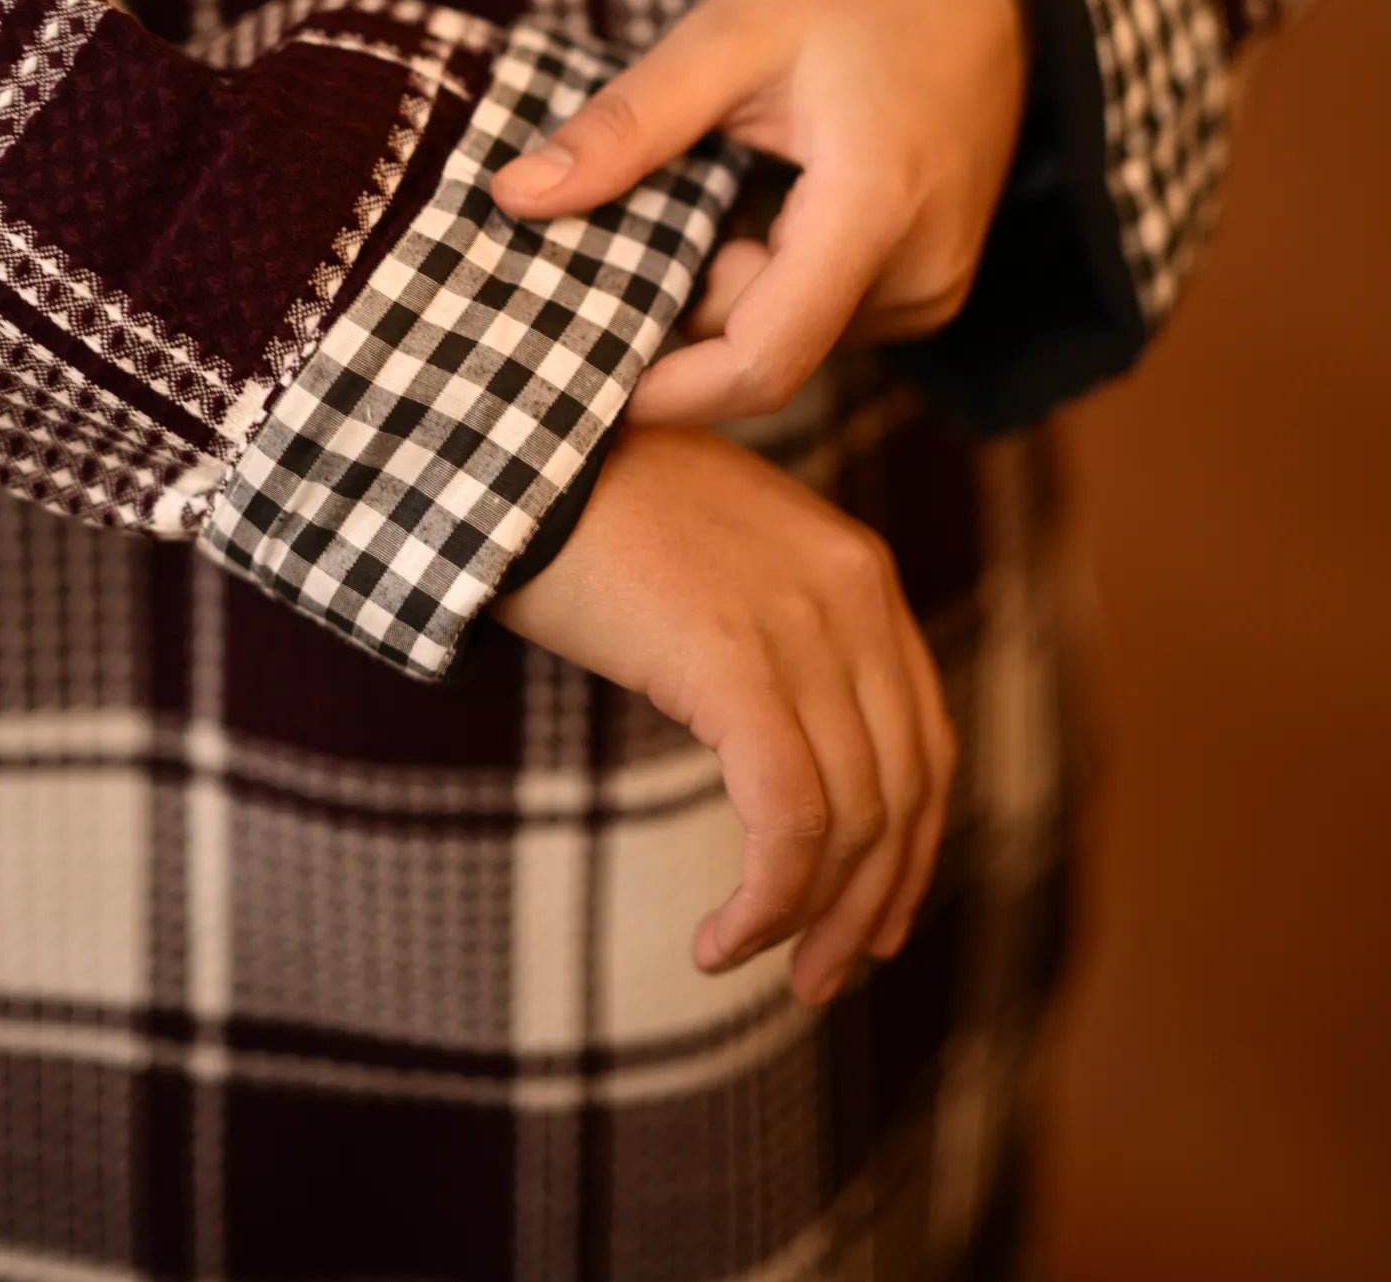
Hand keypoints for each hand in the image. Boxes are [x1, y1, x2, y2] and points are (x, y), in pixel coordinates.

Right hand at [492, 425, 956, 1006]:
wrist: (510, 453)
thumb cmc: (591, 511)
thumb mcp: (716, 563)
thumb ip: (773, 635)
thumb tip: (784, 756)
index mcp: (857, 571)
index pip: (924, 739)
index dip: (910, 848)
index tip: (872, 922)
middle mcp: (854, 594)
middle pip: (905, 789)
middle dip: (871, 903)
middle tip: (820, 980)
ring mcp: (803, 624)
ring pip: (854, 819)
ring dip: (812, 920)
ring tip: (747, 964)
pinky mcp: (738, 661)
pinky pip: (789, 819)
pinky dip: (768, 901)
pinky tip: (720, 941)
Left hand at [493, 0, 1028, 423]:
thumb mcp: (729, 35)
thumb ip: (627, 126)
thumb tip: (514, 198)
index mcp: (875, 207)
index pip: (762, 360)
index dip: (664, 392)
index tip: (577, 379)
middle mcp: (920, 273)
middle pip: (763, 349)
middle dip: (677, 311)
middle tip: (613, 230)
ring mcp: (932, 289)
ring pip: (786, 336)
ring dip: (719, 288)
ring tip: (698, 190)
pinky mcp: (928, 288)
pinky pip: (819, 315)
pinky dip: (762, 278)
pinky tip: (750, 202)